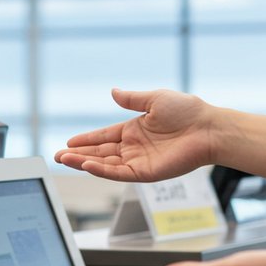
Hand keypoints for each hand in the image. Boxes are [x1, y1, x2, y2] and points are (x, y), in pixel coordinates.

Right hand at [54, 89, 218, 181]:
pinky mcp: (145, 172)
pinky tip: (86, 165)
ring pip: (104, 164)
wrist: (208, 128)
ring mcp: (138, 161)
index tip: (68, 142)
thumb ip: (132, 99)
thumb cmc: (188, 111)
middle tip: (58, 156)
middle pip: (99, 153)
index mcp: (134, 130)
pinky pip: (118, 173)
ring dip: (84, 163)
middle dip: (78, 154)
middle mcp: (133, 147)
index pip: (103, 137)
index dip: (86, 140)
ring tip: (65, 160)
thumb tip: (113, 92)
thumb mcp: (155, 99)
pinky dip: (101, 171)